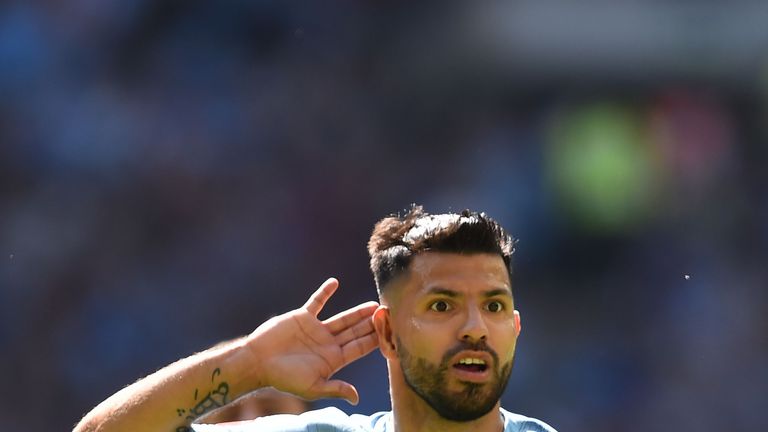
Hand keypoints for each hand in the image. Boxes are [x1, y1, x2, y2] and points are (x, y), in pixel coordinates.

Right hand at [245, 278, 378, 404]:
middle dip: (372, 324)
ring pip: (342, 318)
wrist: (257, 362)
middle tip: (389, 314)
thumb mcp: (312, 387)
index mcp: (333, 359)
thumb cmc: (283, 378)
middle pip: (355, 332)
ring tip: (373, 304)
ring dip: (357, 311)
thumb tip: (357, 399)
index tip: (390, 332)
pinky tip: (335, 282)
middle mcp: (327, 343)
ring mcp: (316, 329)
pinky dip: (325, 292)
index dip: (375, 340)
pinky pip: (316, 302)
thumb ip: (335, 389)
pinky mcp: (302, 317)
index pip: (359, 348)